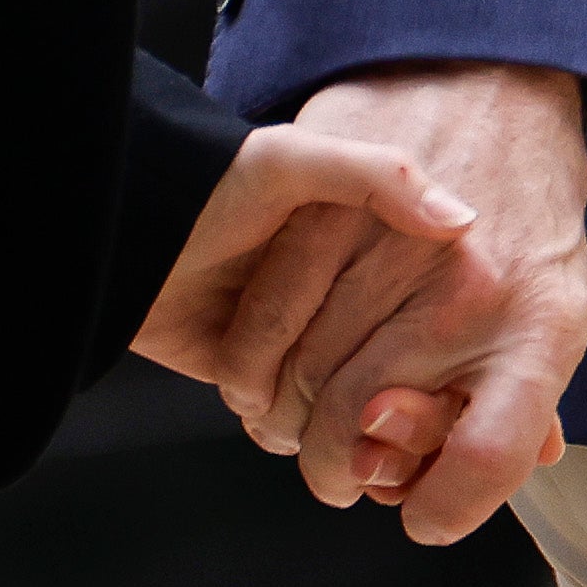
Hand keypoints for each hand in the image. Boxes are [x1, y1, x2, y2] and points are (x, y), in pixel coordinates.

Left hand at [131, 118, 480, 451]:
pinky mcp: (268, 379)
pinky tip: (266, 406)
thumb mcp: (295, 160)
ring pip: (345, 412)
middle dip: (367, 401)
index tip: (436, 376)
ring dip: (311, 417)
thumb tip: (461, 222)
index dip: (434, 355)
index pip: (440, 312)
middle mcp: (357, 294)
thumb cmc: (211, 185)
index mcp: (380, 238)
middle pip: (394, 378)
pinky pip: (295, 426)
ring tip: (288, 394)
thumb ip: (379, 175)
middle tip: (356, 398)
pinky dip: (282, 427)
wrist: (125, 232)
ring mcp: (313, 342)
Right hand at [264, 60, 586, 545]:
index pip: (494, 448)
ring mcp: (396, 248)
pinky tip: (266, 376)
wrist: (499, 85)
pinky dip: (253, 368)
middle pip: (366, 425)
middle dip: (338, 470)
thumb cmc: (528, 210)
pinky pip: (267, 324)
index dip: (448, 505)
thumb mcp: (556, 304)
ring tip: (297, 428)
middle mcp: (472, 290)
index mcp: (537, 326)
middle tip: (337, 476)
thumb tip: (523, 462)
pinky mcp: (333, 207)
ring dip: (289, 423)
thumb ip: (528, 393)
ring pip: (306, 381)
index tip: (419, 517)